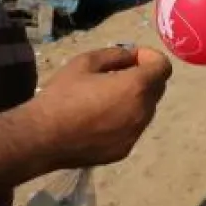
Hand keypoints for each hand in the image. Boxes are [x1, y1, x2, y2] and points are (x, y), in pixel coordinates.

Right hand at [21, 45, 172, 170]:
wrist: (42, 138)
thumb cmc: (62, 96)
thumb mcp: (85, 62)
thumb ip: (115, 55)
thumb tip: (131, 56)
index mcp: (136, 87)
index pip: (163, 67)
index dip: (152, 58)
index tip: (134, 58)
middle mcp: (142, 112)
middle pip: (157, 89)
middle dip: (145, 77)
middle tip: (119, 74)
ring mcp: (134, 134)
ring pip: (146, 110)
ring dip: (136, 99)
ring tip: (107, 97)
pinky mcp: (124, 150)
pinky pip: (133, 129)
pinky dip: (125, 119)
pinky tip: (100, 119)